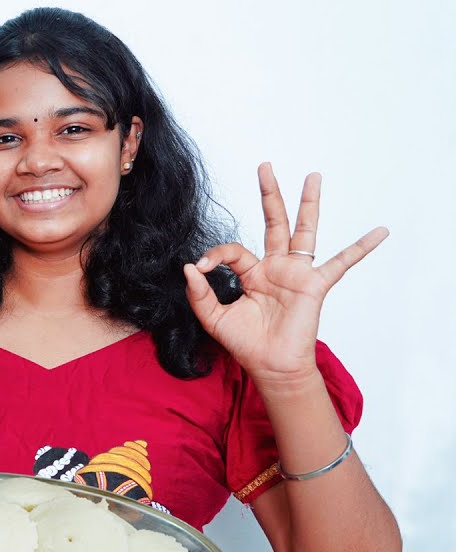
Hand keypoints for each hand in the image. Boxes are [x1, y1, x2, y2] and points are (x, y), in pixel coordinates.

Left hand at [183, 163, 385, 386]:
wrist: (270, 366)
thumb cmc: (245, 344)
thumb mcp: (213, 317)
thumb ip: (199, 293)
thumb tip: (190, 266)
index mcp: (252, 273)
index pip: (234, 250)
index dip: (216, 254)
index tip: (202, 266)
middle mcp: (276, 267)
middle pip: (274, 222)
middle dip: (270, 194)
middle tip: (264, 166)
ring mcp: (297, 273)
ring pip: (304, 231)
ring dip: (308, 203)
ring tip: (313, 176)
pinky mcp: (315, 285)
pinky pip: (342, 263)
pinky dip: (361, 247)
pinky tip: (380, 231)